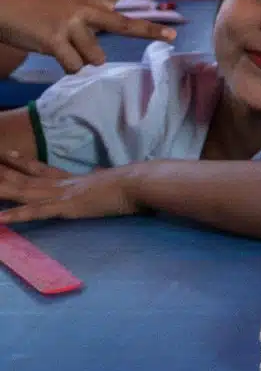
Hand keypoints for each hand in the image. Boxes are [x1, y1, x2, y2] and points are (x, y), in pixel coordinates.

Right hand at [0, 0, 171, 71]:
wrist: (1, 6)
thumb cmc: (34, 9)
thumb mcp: (66, 5)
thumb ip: (88, 24)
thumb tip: (96, 61)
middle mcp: (86, 9)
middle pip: (125, 25)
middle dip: (150, 32)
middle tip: (173, 36)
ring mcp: (72, 24)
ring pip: (94, 58)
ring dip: (80, 59)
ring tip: (62, 44)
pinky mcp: (55, 40)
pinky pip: (74, 66)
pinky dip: (66, 67)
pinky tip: (53, 51)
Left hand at [0, 152, 139, 224]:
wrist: (137, 183)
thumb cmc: (131, 184)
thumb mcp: (110, 181)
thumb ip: (101, 179)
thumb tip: (102, 175)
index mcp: (73, 180)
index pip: (42, 169)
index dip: (24, 162)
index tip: (8, 154)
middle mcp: (62, 185)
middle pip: (26, 178)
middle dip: (5, 171)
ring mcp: (61, 195)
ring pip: (23, 192)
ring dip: (2, 189)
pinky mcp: (64, 207)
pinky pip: (34, 212)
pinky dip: (16, 215)